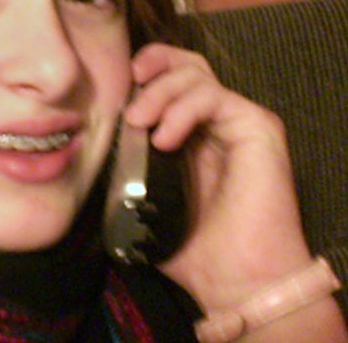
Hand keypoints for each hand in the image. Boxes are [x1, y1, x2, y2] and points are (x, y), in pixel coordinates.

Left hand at [125, 43, 313, 310]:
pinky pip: (215, 96)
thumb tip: (90, 157)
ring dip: (161, 92)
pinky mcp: (258, 127)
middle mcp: (217, 123)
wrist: (237, 282)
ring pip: (198, 75)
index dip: (147, 74)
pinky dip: (183, 109)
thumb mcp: (145, 204)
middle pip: (187, 65)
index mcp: (192, 136)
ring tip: (140, 123)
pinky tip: (164, 138)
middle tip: (129, 86)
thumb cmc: (195, 251)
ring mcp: (239, 122)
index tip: (121, 85)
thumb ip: (126, 174)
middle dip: (154, 64)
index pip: (171, 83)